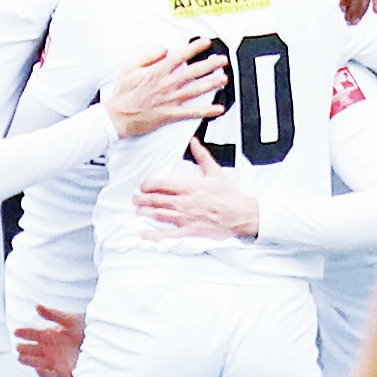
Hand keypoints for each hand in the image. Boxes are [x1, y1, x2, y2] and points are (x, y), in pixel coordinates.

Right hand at [14, 305, 85, 376]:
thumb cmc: (86, 328)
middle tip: (18, 347)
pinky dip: (44, 373)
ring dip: (29, 361)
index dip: (24, 333)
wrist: (104, 342)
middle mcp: (50, 349)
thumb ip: (53, 314)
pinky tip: (37, 369)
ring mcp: (56, 361)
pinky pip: (51, 375)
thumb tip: (36, 306)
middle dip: (24, 349)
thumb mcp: (70, 319)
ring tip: (20, 358)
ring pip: (38, 362)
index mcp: (50, 335)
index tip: (16, 331)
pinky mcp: (64, 372)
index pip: (33, 334)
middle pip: (33, 350)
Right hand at [105, 38, 227, 138]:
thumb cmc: (122, 95)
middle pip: (193, 72)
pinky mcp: (170, 114)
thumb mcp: (129, 68)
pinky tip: (217, 109)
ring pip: (196, 90)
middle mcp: (166, 85)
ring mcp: (170, 100)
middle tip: (222, 60)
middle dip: (210, 64)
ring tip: (223, 78)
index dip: (195, 48)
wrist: (116, 118)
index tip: (205, 43)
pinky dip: (206, 111)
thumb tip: (164, 50)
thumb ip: (147, 56)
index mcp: (157, 72)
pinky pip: (192, 112)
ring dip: (212, 83)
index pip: (180, 56)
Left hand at [134, 138, 258, 238]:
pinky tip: (143, 234)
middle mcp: (184, 202)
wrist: (242, 215)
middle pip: (155, 200)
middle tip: (135, 199)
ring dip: (144, 213)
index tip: (143, 186)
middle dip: (141, 199)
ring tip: (137, 212)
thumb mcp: (216, 172)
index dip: (147, 185)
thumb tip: (194, 141)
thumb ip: (202, 156)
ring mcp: (185, 218)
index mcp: (189, 187)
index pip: (160, 184)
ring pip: (158, 215)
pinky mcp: (189, 231)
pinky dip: (154, 235)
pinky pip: (168, 234)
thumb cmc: (230, 195)